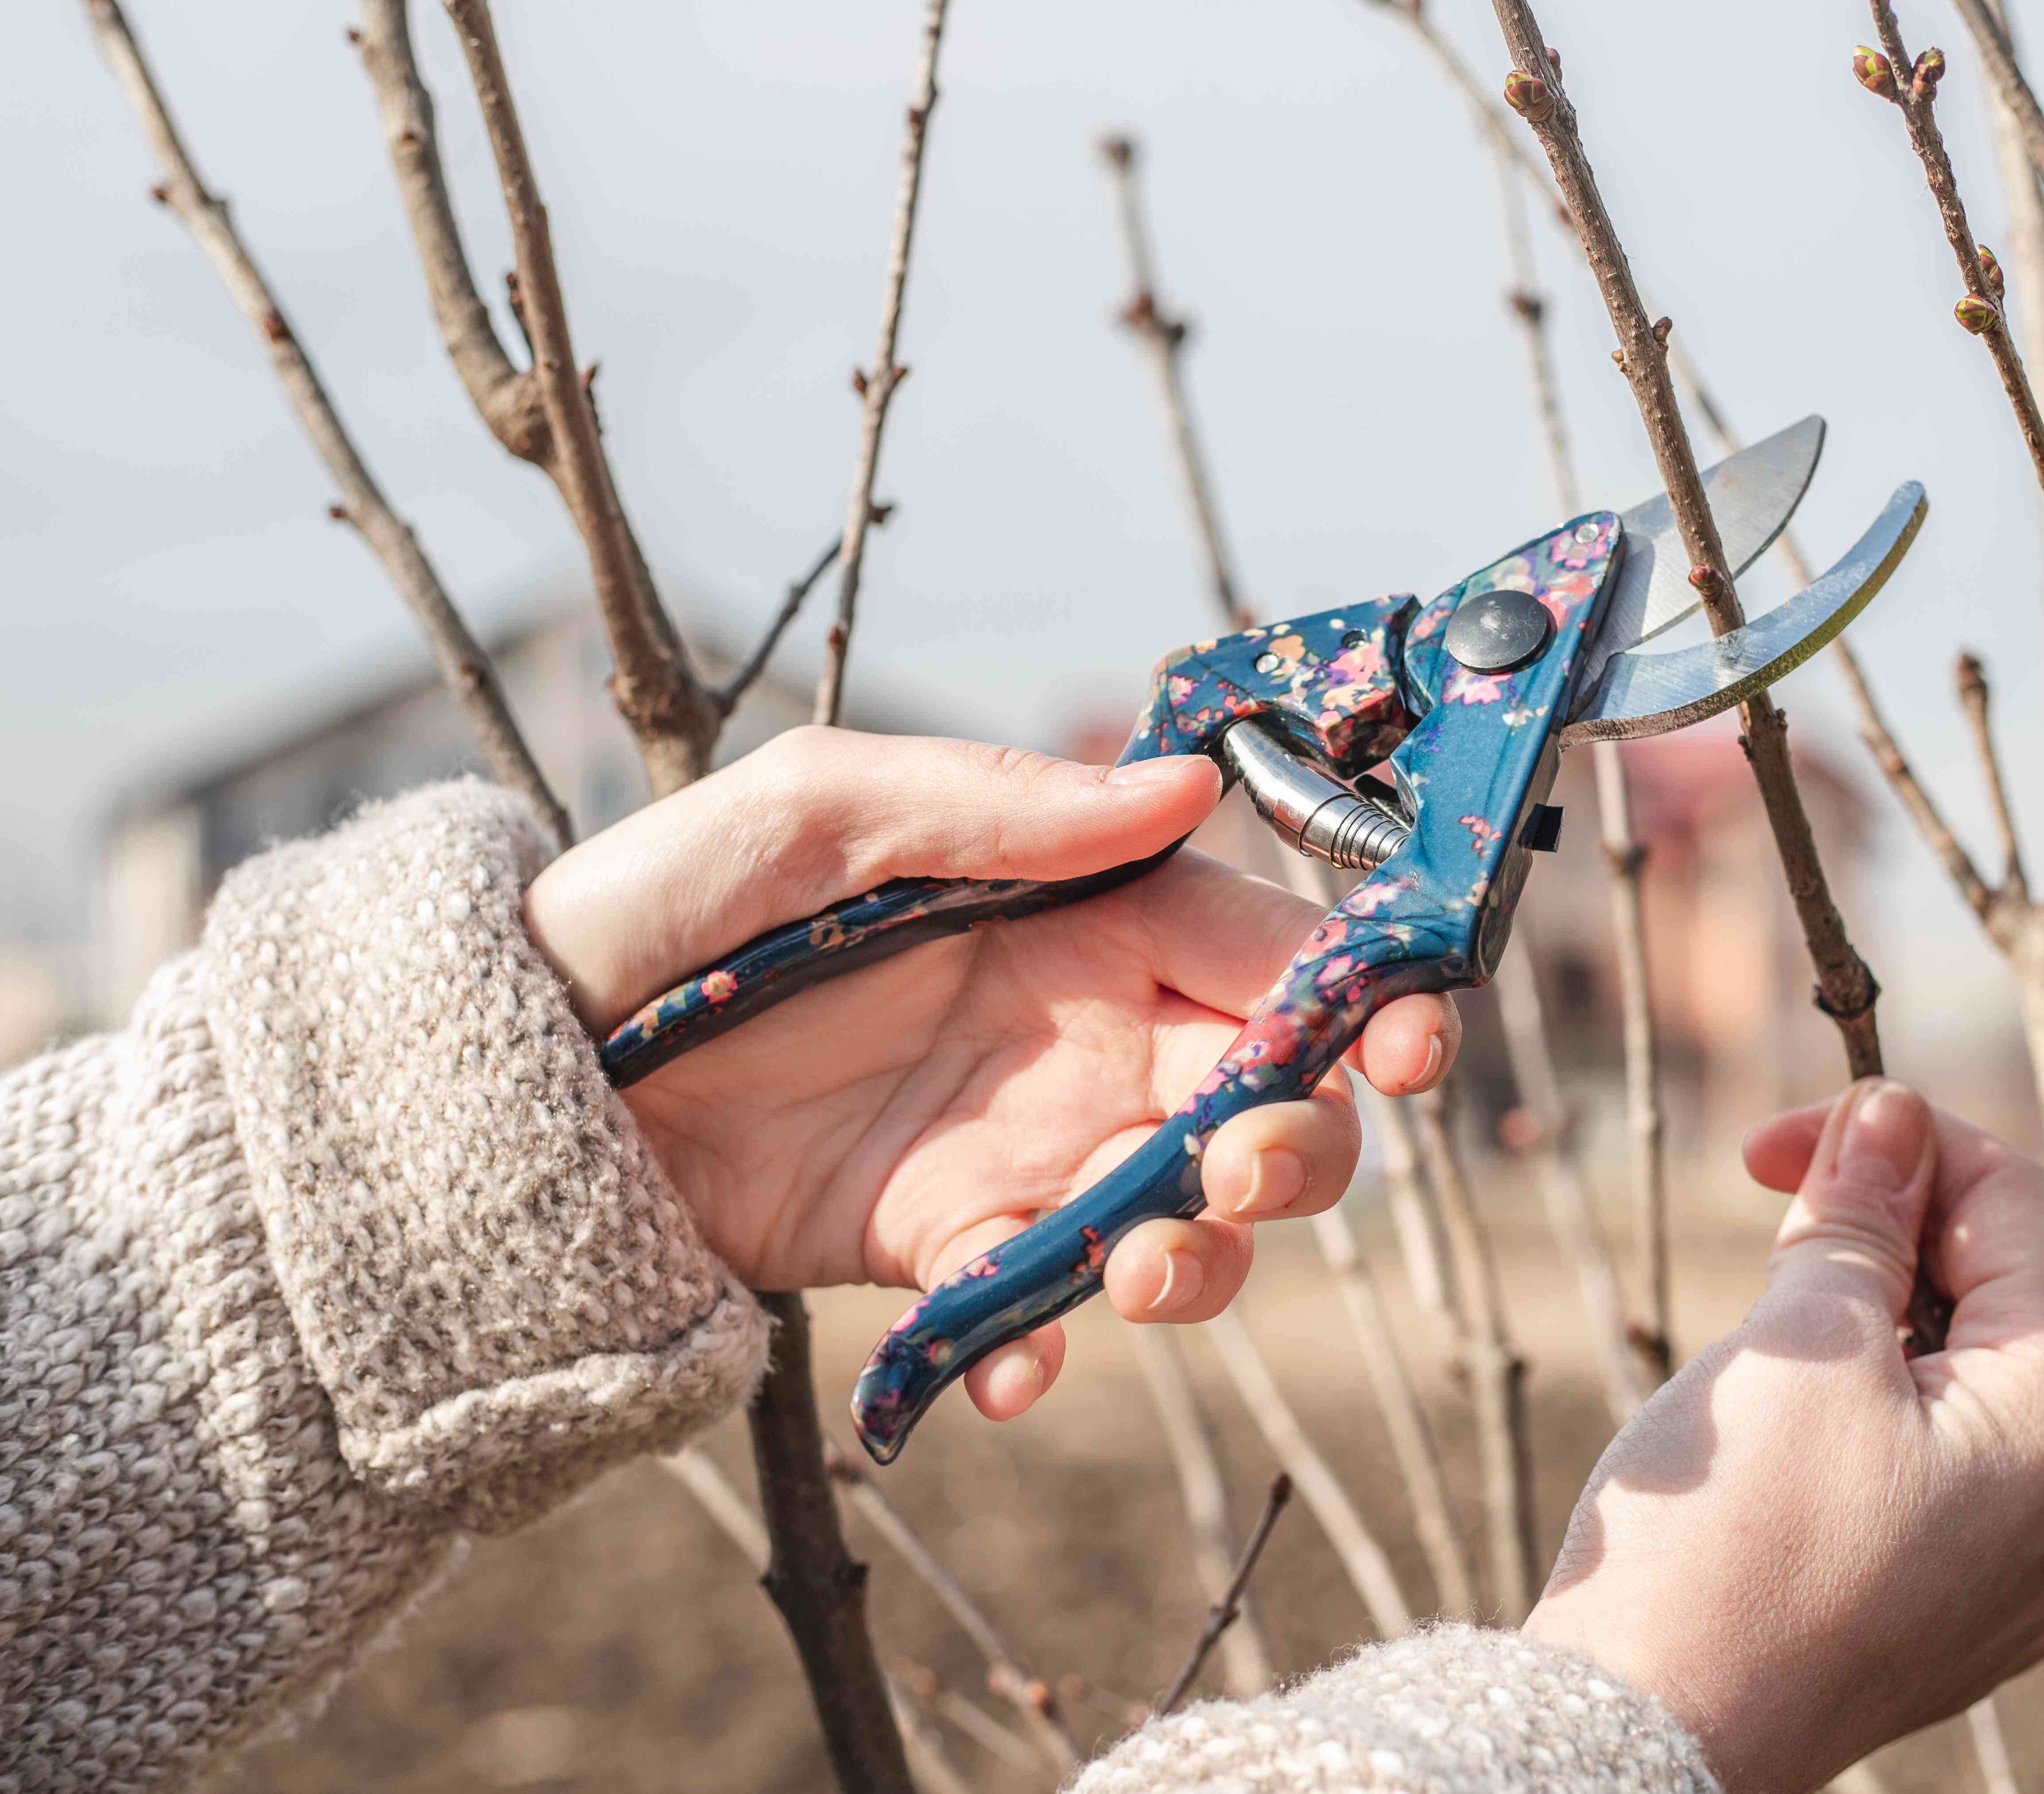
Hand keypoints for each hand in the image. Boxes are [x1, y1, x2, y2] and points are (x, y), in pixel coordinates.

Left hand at [519, 727, 1459, 1420]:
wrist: (529, 1067)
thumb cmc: (670, 902)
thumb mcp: (820, 812)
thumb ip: (1000, 809)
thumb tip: (1175, 786)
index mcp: (1082, 917)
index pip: (1269, 956)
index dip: (1361, 1000)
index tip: (1407, 1047)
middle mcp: (1082, 1039)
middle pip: (1266, 1107)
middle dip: (1297, 1149)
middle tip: (1237, 1168)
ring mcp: (1023, 1152)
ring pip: (1184, 1225)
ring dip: (1198, 1266)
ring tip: (1129, 1274)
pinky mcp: (945, 1250)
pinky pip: (1040, 1310)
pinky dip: (1046, 1347)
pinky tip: (1001, 1364)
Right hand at [1523, 1079, 2043, 1793]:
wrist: (1655, 1735)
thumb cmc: (1726, 1541)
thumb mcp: (1799, 1339)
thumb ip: (1861, 1214)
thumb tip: (1890, 1115)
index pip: (2012, 1203)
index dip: (1893, 1141)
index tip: (1774, 1143)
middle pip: (2001, 1289)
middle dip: (1884, 1232)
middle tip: (1763, 1223)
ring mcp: (2028, 1571)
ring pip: (1968, 1376)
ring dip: (1871, 1318)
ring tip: (1769, 1336)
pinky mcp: (1965, 1612)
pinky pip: (1945, 1464)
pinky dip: (1875, 1408)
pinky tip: (1792, 1427)